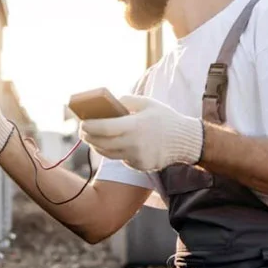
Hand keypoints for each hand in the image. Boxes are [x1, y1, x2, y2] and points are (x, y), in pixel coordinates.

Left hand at [78, 95, 202, 171]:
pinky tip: (113, 143)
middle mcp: (134, 143)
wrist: (186, 141)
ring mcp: (136, 157)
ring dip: (97, 145)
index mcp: (135, 125)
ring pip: (108, 154)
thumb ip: (126, 101)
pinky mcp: (139, 166)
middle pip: (102, 143)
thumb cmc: (166, 118)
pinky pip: (121, 159)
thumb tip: (109, 103)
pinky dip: (114, 151)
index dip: (89, 126)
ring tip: (92, 137)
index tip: (81, 123)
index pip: (104, 128)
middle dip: (88, 136)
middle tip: (82, 130)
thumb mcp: (147, 103)